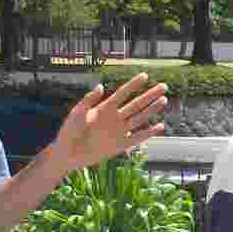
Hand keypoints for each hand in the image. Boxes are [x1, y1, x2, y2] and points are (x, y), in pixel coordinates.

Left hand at [50, 75, 170, 171]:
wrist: (68, 154)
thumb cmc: (69, 132)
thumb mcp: (76, 113)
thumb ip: (89, 100)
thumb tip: (101, 86)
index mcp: (104, 108)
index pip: (122, 94)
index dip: (133, 85)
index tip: (145, 76)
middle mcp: (115, 118)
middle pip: (136, 104)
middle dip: (149, 95)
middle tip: (163, 86)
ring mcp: (119, 131)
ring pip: (140, 118)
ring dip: (152, 109)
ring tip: (164, 100)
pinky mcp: (121, 145)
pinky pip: (138, 137)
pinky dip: (149, 133)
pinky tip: (159, 126)